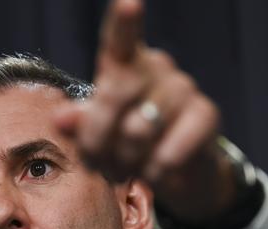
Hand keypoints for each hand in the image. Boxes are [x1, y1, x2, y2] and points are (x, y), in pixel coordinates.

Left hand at [55, 0, 235, 223]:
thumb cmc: (126, 145)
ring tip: (127, 166)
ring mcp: (183, 89)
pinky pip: (168, 151)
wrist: (173, 171)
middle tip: (98, 161)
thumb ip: (81, 124)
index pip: (120, 41)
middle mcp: (157, 68)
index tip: (128, 3)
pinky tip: (156, 172)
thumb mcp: (97, 135)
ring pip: (138, 129)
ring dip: (125, 159)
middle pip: (115, 94)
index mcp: (126, 65)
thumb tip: (61, 117)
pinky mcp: (206, 116)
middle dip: (97, 137)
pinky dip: (155, 171)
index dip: (124, 23)